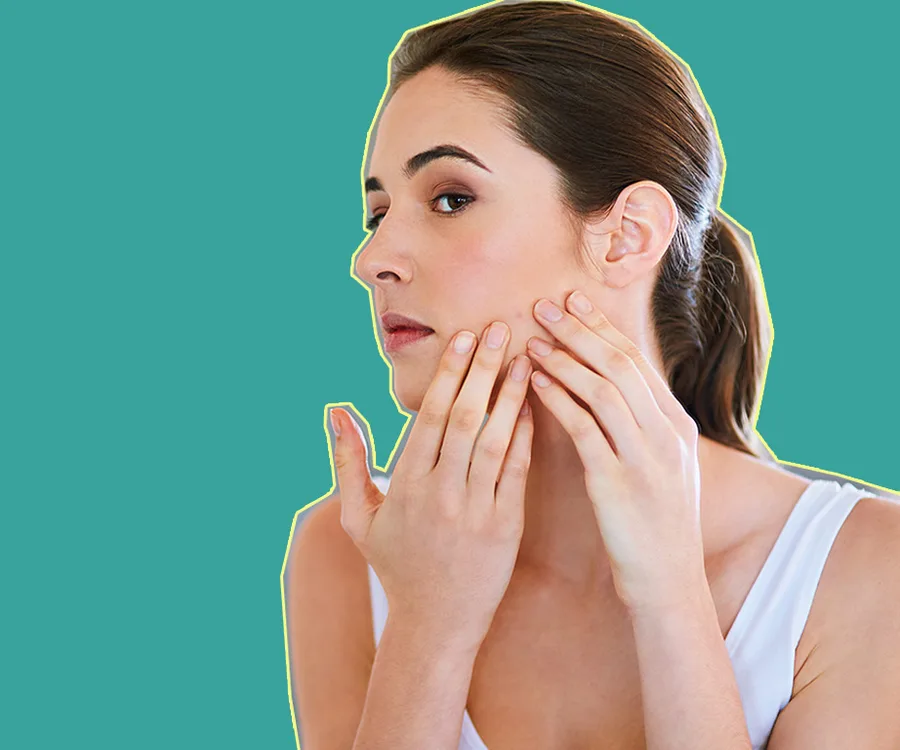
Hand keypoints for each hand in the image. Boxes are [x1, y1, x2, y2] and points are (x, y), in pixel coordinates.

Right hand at [330, 321, 533, 648]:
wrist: (436, 622)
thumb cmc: (395, 563)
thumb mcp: (357, 516)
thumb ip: (347, 460)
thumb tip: (335, 408)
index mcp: (405, 484)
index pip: (430, 416)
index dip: (450, 373)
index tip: (464, 337)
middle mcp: (440, 493)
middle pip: (464, 418)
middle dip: (484, 369)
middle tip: (501, 328)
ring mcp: (475, 510)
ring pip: (495, 440)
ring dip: (511, 395)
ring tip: (527, 357)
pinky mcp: (506, 526)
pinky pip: (517, 472)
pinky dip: (525, 436)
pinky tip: (534, 405)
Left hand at [525, 290, 705, 614]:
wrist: (669, 583)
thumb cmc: (658, 527)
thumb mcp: (665, 468)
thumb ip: (644, 427)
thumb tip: (615, 389)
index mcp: (677, 425)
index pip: (636, 361)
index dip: (602, 327)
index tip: (573, 300)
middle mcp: (665, 433)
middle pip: (620, 365)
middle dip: (580, 329)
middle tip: (545, 303)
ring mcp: (644, 456)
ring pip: (603, 389)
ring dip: (564, 359)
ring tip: (531, 337)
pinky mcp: (618, 482)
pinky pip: (584, 428)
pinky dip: (559, 399)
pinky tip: (535, 383)